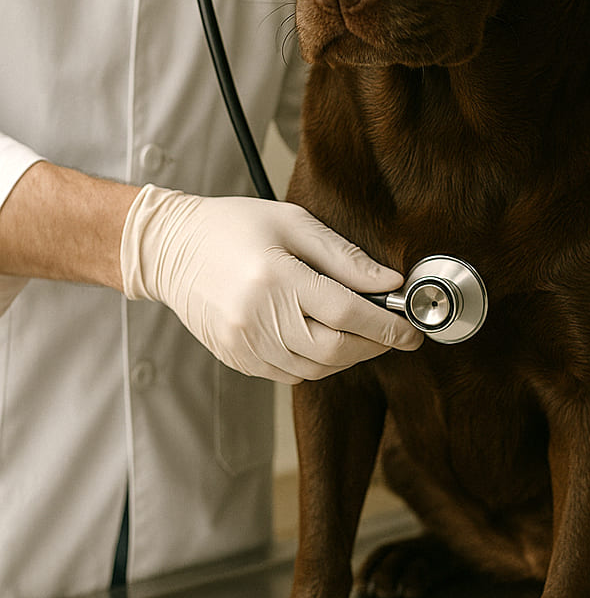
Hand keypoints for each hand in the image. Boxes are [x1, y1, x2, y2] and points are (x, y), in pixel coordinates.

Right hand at [120, 186, 421, 383]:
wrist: (169, 248)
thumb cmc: (233, 226)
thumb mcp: (293, 223)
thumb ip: (345, 257)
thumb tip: (391, 282)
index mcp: (275, 277)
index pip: (347, 313)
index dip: (387, 325)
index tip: (412, 328)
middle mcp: (257, 318)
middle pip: (336, 350)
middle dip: (374, 344)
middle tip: (394, 331)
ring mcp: (244, 344)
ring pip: (317, 368)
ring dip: (348, 355)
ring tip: (359, 331)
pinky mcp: (237, 358)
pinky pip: (291, 374)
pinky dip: (317, 362)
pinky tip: (320, 336)